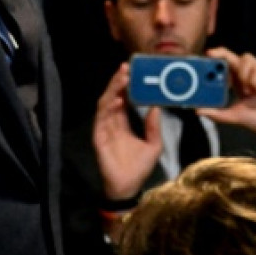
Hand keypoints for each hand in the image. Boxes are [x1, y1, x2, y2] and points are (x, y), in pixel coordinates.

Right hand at [92, 62, 161, 199]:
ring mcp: (103, 129)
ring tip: (122, 78)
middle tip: (126, 67)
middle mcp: (112, 123)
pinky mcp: (98, 137)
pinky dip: (108, 108)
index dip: (126, 85)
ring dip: (113, 90)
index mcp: (123, 123)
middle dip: (118, 82)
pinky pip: (102, 119)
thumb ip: (153, 126)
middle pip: (113, 97)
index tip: (132, 71)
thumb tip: (157, 107)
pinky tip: (117, 99)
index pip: (123, 99)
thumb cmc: (139, 167)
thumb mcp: (154, 144)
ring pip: (106, 104)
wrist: (128, 186)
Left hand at [199, 47, 255, 153]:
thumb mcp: (233, 117)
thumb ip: (217, 114)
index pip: (227, 66)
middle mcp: (248, 76)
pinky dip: (254, 79)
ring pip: (247, 59)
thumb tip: (198, 111)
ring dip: (242, 72)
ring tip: (246, 89)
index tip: (206, 57)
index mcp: (239, 83)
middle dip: (222, 53)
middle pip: (235, 56)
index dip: (218, 60)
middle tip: (212, 54)